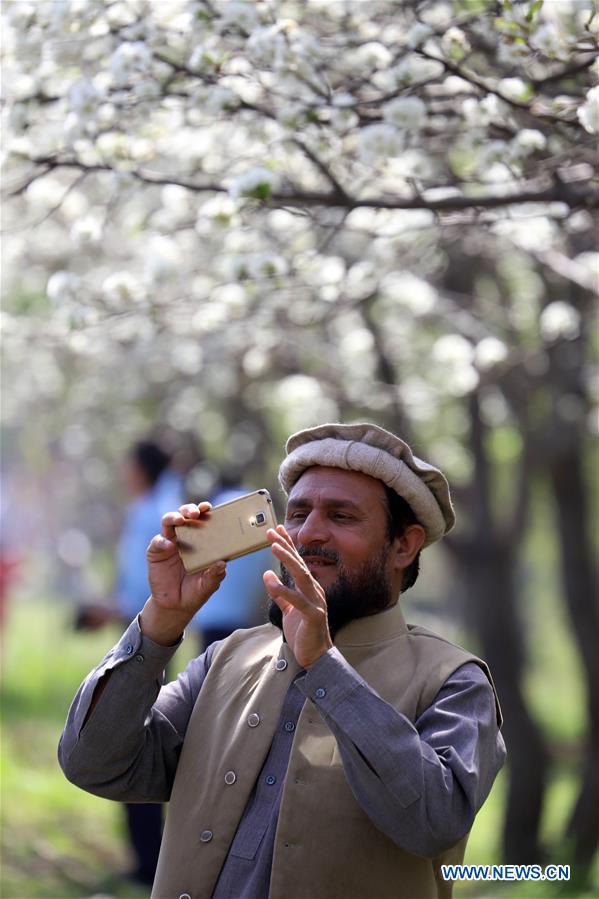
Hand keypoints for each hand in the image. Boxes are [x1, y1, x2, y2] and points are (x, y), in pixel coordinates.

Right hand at [141, 502, 225, 643]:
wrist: (175, 606)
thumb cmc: (195, 591)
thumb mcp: (208, 585)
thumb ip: (215, 575)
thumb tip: (222, 563)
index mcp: (200, 540)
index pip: (202, 520)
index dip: (204, 511)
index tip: (209, 507)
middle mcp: (184, 537)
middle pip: (184, 515)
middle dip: (189, 509)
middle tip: (195, 513)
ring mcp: (169, 543)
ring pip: (168, 522)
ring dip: (174, 517)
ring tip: (180, 520)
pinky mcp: (155, 552)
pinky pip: (157, 542)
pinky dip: (162, 541)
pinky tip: (169, 545)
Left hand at [263, 525, 332, 668]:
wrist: (316, 657)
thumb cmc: (303, 632)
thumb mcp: (288, 610)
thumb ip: (279, 594)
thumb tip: (267, 574)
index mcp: (309, 588)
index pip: (297, 562)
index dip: (287, 545)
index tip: (277, 530)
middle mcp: (314, 591)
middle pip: (299, 564)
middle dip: (286, 546)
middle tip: (272, 531)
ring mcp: (316, 602)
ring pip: (301, 576)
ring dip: (288, 559)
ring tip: (274, 545)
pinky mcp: (314, 616)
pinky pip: (298, 601)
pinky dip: (284, 590)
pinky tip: (271, 580)